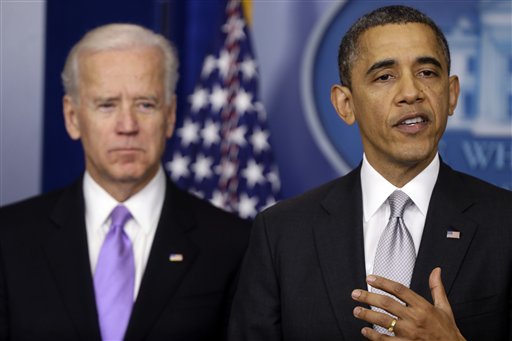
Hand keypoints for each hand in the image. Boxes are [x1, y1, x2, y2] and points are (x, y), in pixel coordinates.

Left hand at [351, 268, 465, 339]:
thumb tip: (436, 270)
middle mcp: (414, 318)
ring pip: (383, 321)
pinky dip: (373, 335)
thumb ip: (437, 288)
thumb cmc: (447, 331)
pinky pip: (385, 340)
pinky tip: (365, 331)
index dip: (383, 282)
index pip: (399, 289)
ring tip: (356, 310)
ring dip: (367, 315)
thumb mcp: (445, 308)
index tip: (370, 279)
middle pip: (386, 303)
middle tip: (355, 294)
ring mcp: (409, 333)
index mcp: (423, 307)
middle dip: (368, 297)